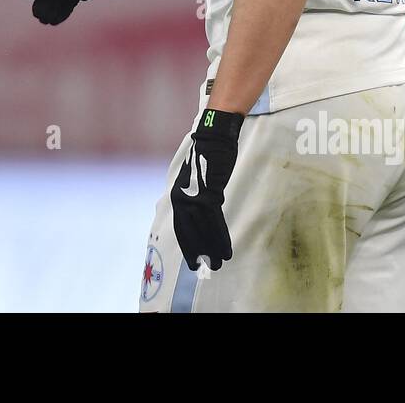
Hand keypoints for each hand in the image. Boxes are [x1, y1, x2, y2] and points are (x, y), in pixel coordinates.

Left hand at [170, 108, 242, 271]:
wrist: (215, 136)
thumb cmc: (208, 156)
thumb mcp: (196, 180)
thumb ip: (195, 197)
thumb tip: (199, 213)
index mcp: (178, 195)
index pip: (181, 228)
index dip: (188, 246)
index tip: (194, 262)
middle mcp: (182, 198)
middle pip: (190, 232)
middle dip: (199, 252)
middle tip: (207, 268)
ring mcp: (195, 196)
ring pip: (203, 230)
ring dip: (212, 248)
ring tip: (220, 263)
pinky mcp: (209, 193)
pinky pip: (214, 222)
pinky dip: (220, 237)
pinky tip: (225, 249)